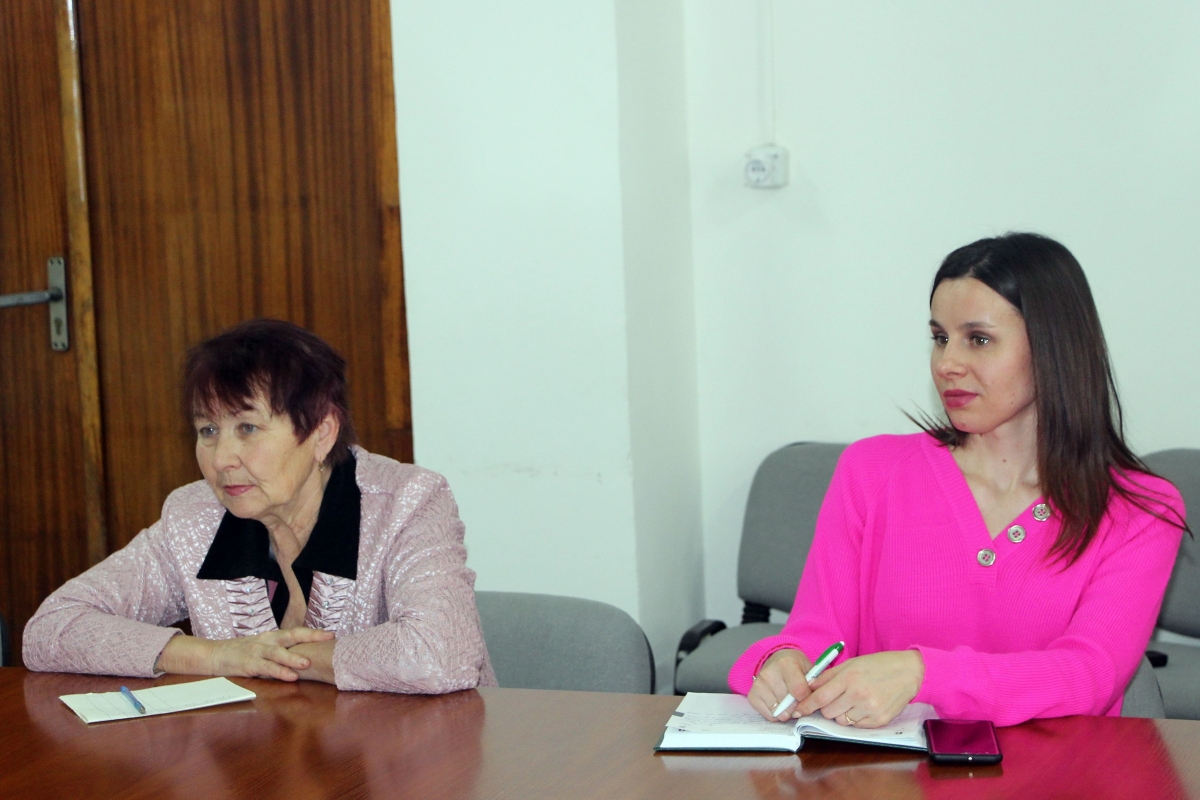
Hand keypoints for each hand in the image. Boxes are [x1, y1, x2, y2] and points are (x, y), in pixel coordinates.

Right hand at [156, 628, 335, 680]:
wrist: (214, 654)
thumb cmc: (243, 653)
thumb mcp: (263, 648)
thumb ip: (281, 651)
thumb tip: (304, 656)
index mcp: (272, 637)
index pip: (295, 632)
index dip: (313, 633)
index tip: (331, 634)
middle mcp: (267, 641)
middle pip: (291, 636)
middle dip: (310, 637)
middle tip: (328, 638)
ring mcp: (257, 652)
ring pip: (278, 654)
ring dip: (293, 658)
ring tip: (307, 663)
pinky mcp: (248, 664)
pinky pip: (266, 668)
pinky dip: (278, 672)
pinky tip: (290, 677)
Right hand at [748, 648, 814, 720]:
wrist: (776, 659)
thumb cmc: (796, 666)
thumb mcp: (808, 668)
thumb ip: (813, 684)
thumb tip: (813, 702)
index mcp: (785, 664)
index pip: (799, 691)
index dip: (808, 700)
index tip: (810, 701)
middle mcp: (769, 673)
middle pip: (788, 704)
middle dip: (797, 707)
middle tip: (799, 701)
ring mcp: (758, 685)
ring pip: (779, 712)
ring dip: (787, 712)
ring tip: (789, 702)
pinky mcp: (752, 696)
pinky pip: (769, 715)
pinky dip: (777, 714)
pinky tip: (779, 703)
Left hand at [794, 650, 923, 728]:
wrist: (908, 672)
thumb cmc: (878, 665)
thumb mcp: (851, 664)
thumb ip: (828, 676)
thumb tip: (809, 687)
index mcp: (849, 678)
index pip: (820, 697)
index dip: (806, 705)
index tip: (797, 711)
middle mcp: (858, 695)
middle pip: (828, 712)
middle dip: (827, 707)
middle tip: (836, 698)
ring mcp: (870, 709)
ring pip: (841, 720)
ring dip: (842, 713)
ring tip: (853, 700)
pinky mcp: (880, 720)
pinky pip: (856, 725)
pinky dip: (855, 718)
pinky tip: (864, 706)